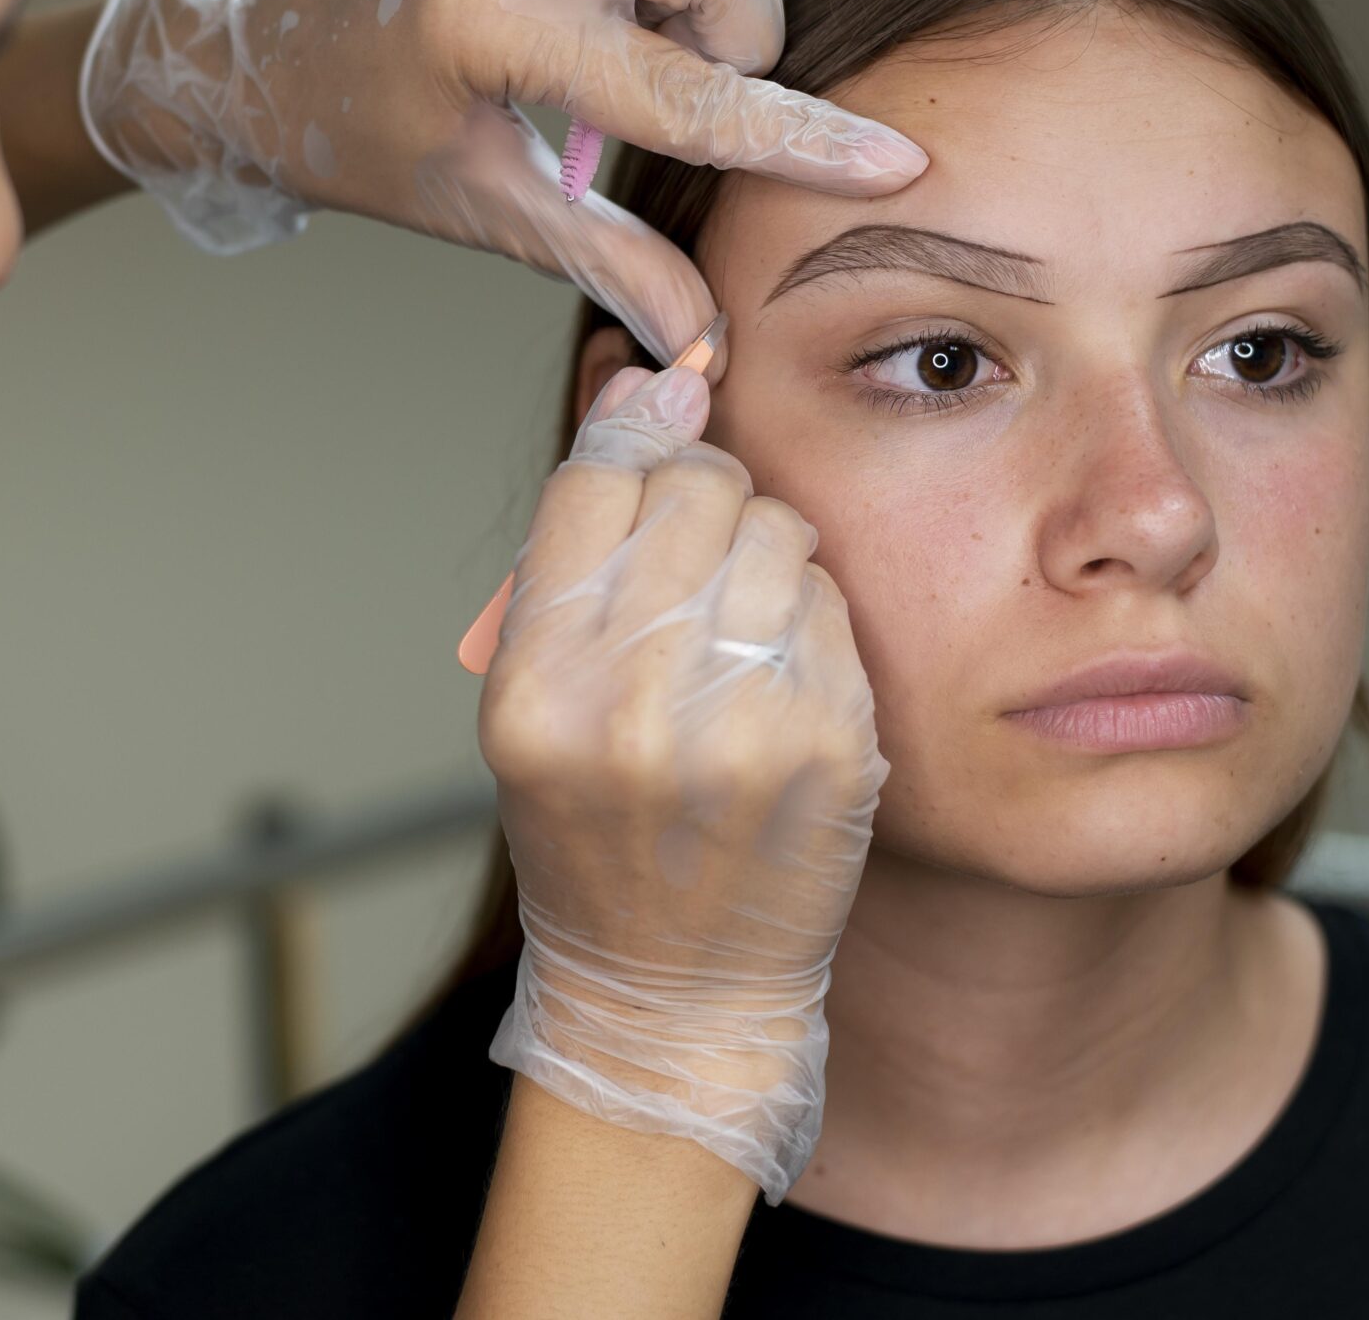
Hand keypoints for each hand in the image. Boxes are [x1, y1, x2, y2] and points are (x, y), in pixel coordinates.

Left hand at [79, 0, 926, 363]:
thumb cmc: (356, 137)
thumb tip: (702, 344)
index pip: (686, 92)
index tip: (889, 163)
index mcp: (495, 27)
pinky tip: (614, 3)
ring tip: (629, 55)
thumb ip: (605, 262)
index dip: (798, 139)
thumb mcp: (480, 208)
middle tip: (669, 99)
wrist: (261, 42)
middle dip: (734, 35)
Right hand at [477, 362, 886, 1200]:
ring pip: (779, 529)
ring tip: (738, 620)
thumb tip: (632, 375)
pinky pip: (833, 603)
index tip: (654, 445)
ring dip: (766, 550)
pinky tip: (783, 670)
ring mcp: (741, 727)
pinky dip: (813, 614)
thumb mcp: (535, 700)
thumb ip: (576, 544)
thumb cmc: (594, 838)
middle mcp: (630, 705)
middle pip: (695, 491)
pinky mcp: (831, 746)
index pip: (597, 479)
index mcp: (536, 688)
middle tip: (698, 553)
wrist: (672, 992)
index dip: (633, 443)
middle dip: (704, 498)